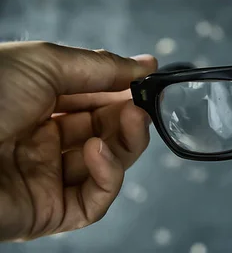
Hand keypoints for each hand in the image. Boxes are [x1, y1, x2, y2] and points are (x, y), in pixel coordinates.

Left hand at [0, 42, 156, 240]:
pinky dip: (108, 177)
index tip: (149, 83)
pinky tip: (99, 152)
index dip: (123, 93)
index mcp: (36, 104)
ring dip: (125, 145)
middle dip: (129, 119)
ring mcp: (44, 179)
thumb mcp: (46, 64)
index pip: (94, 101)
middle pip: (105, 134)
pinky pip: (93, 202)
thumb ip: (101, 66)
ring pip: (106, 168)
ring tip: (129, 123)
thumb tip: (146, 64)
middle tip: (141, 108)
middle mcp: (41, 141)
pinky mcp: (46, 214)